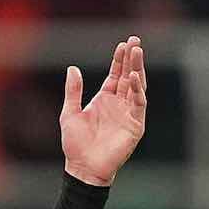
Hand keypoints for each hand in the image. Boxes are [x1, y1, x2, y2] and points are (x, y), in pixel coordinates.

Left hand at [60, 35, 147, 186]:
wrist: (82, 167)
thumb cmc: (75, 144)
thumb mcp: (69, 113)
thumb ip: (73, 91)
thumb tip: (72, 68)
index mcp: (104, 99)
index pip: (116, 74)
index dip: (119, 60)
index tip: (123, 44)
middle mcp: (118, 103)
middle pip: (128, 76)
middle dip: (132, 59)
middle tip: (135, 41)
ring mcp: (128, 113)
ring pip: (137, 86)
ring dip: (138, 69)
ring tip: (137, 52)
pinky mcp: (135, 125)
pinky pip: (139, 104)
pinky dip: (137, 90)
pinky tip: (134, 77)